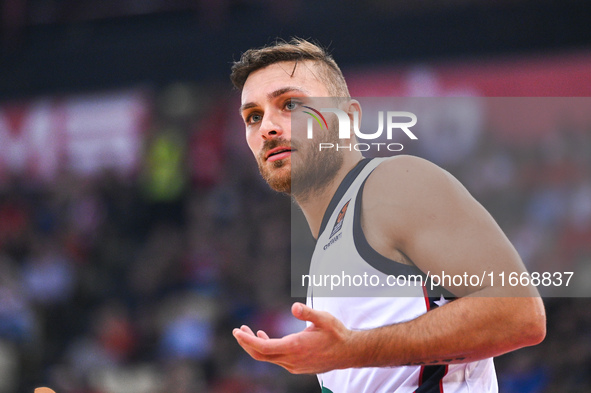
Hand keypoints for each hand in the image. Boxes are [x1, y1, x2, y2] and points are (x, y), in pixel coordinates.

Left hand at [232, 302, 353, 373]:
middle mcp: (292, 360)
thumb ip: (308, 313)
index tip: (237, 332)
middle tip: (238, 330)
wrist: (349, 352)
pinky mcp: (297, 367)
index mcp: (295, 347)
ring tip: (248, 331)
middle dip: (247, 343)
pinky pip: (276, 359)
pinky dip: (267, 349)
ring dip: (256, 345)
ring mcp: (294, 366)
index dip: (248, 340)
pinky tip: (265, 337)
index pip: (264, 347)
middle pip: (261, 355)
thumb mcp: (324, 319)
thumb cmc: (337, 334)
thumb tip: (294, 307)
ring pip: (268, 358)